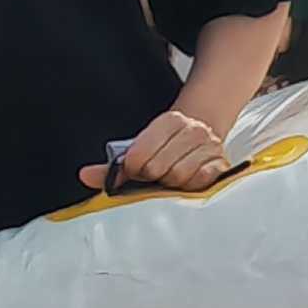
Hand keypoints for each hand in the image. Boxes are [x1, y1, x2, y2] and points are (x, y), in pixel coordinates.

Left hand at [93, 107, 232, 191]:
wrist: (203, 135)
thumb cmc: (167, 147)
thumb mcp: (140, 148)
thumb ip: (112, 165)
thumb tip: (85, 175)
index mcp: (170, 121)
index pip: (139, 156)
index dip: (133, 170)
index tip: (137, 172)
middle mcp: (193, 130)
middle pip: (159, 169)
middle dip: (154, 179)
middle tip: (157, 177)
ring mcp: (211, 146)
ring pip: (180, 178)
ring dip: (174, 185)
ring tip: (173, 179)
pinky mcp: (222, 164)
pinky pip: (202, 182)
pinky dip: (192, 186)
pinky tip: (190, 180)